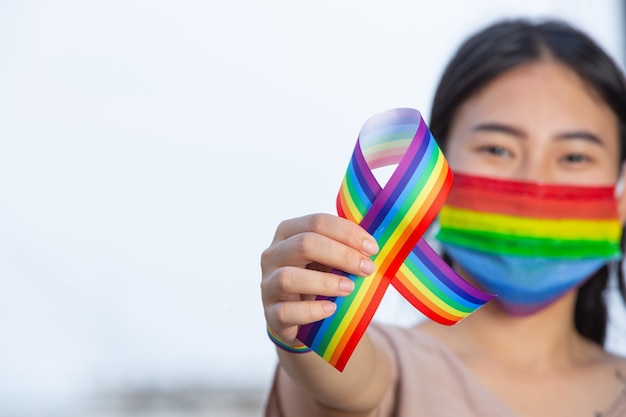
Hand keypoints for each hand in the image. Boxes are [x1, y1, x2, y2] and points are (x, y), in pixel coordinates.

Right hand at [261, 213, 378, 345]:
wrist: (301, 318)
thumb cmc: (319, 279)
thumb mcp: (329, 258)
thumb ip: (345, 247)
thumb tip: (374, 245)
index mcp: (288, 233)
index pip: (316, 222)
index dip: (347, 233)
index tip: (372, 248)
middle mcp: (273, 255)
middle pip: (304, 245)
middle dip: (341, 255)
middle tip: (367, 268)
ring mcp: (268, 285)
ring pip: (289, 277)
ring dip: (324, 282)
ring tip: (349, 288)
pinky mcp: (271, 314)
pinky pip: (286, 312)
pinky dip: (312, 310)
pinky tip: (331, 308)